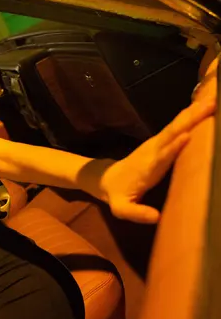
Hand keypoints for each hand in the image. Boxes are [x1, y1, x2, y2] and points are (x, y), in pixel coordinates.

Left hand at [101, 58, 216, 222]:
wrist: (107, 179)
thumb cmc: (118, 195)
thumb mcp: (122, 208)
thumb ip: (136, 212)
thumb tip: (156, 218)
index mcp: (146, 168)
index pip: (161, 157)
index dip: (173, 148)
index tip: (187, 136)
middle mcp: (152, 152)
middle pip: (172, 134)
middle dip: (190, 121)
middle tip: (211, 106)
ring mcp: (156, 144)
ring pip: (176, 125)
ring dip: (193, 113)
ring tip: (213, 100)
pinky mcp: (160, 141)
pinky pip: (177, 125)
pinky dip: (190, 115)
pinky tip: (204, 104)